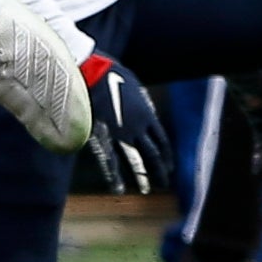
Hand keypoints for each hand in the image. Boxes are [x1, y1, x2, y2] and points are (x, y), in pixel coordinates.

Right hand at [81, 55, 171, 194]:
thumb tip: (145, 109)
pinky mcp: (103, 135)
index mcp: (147, 114)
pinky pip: (110, 159)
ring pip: (135, 159)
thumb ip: (140, 102)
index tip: (169, 166)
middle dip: (159, 170)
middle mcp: (138, 127)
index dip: (166, 155)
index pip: (162, 140)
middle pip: (153, 153)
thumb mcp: (134, 86)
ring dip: (142, 176)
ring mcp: (120, 133)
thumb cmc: (111, 73)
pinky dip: (114, 176)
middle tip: (163, 183)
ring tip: (146, 190)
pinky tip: (118, 189)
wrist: (93, 72)